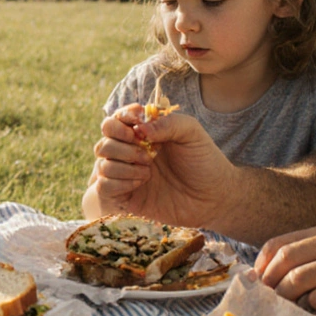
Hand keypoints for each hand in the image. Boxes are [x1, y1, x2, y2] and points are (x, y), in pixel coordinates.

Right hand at [87, 105, 236, 227]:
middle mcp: (130, 152)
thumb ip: (168, 123)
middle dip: (122, 145)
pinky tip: (141, 182)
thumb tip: (140, 129)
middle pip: (104, 140)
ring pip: (102, 163)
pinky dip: (119, 182)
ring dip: (124, 165)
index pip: (116, 119)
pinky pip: (103, 186)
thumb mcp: (191, 133)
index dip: (122, 118)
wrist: (214, 198)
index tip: (138, 122)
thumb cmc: (205, 162)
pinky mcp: (125, 196)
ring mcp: (126, 174)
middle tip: (148, 153)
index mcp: (143, 134)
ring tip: (148, 171)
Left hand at [256, 223, 315, 315]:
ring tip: (305, 307)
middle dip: (277, 291)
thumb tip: (264, 267)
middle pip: (294, 274)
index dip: (264, 267)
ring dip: (302, 307)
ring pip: (312, 298)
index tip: (257, 281)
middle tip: (273, 301)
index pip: (285, 247)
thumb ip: (311, 247)